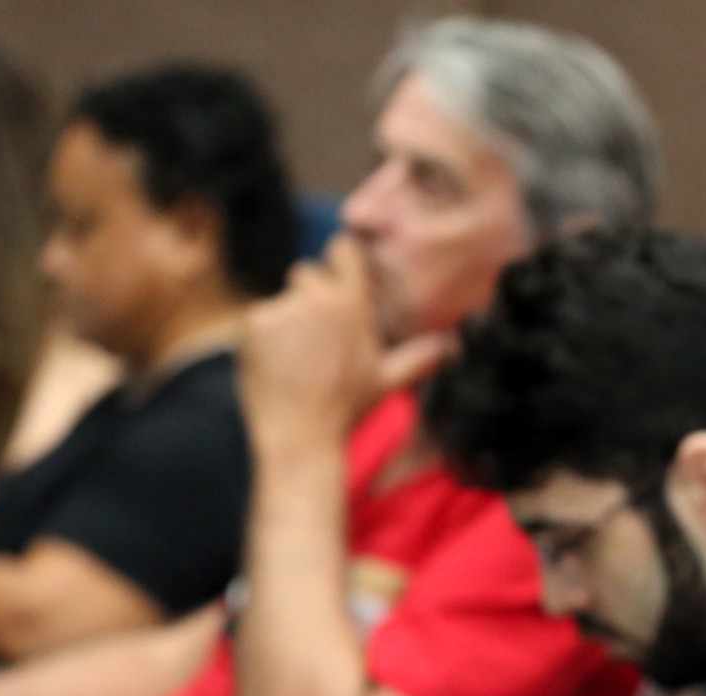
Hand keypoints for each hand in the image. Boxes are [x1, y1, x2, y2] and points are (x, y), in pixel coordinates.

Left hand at [240, 237, 453, 458]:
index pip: (342, 250)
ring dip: (286, 321)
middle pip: (305, 274)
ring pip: (281, 301)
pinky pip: (257, 318)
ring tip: (295, 361)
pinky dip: (262, 337)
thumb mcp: (388, 381)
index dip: (338, 259)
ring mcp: (282, 308)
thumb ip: (419, 356)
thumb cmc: (347, 409)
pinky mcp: (254, 322)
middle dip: (309, 298)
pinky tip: (275, 364)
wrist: (301, 435)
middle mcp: (317, 299)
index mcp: (351, 305)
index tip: (338, 275)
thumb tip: (451, 346)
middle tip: (314, 340)